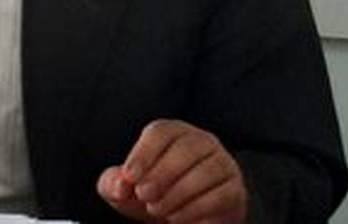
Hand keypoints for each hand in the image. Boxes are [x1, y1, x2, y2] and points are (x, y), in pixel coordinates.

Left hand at [96, 119, 247, 223]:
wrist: (185, 218)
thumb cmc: (153, 194)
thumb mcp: (126, 189)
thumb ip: (112, 183)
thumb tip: (119, 185)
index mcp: (173, 132)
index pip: (161, 132)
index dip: (144, 153)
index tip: (129, 177)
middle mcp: (202, 141)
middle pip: (186, 149)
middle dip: (161, 174)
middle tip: (144, 196)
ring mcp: (222, 163)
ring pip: (206, 171)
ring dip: (178, 193)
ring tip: (157, 209)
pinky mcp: (235, 189)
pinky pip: (220, 195)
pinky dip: (195, 209)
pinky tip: (176, 218)